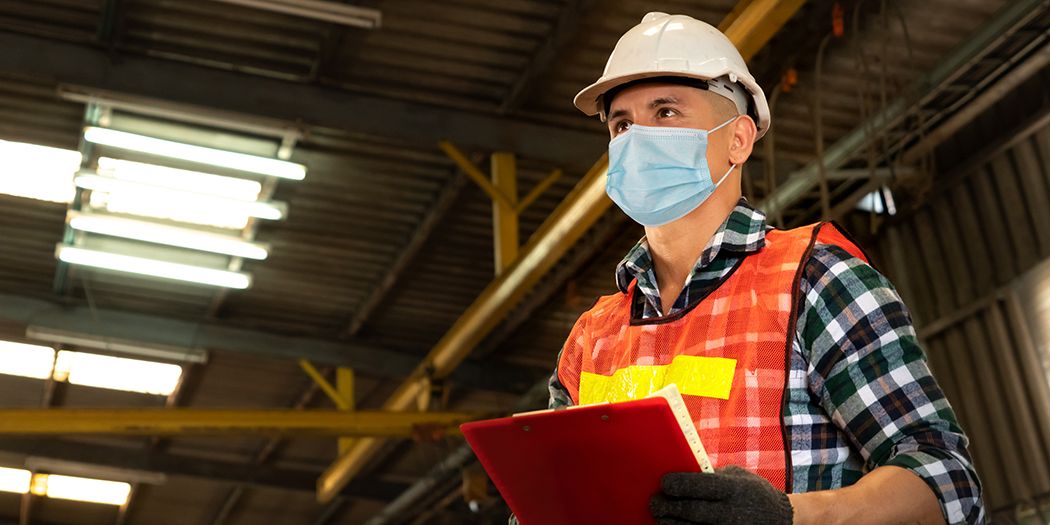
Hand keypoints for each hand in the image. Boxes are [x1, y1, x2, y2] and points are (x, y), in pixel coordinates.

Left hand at [650, 466, 792, 524]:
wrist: (782, 519)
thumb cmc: (753, 492)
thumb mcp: (738, 477)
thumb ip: (712, 476)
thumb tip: (681, 472)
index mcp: (736, 489)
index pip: (701, 486)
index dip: (678, 484)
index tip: (663, 483)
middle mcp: (733, 512)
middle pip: (692, 511)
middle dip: (668, 507)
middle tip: (654, 502)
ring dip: (671, 524)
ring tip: (660, 516)